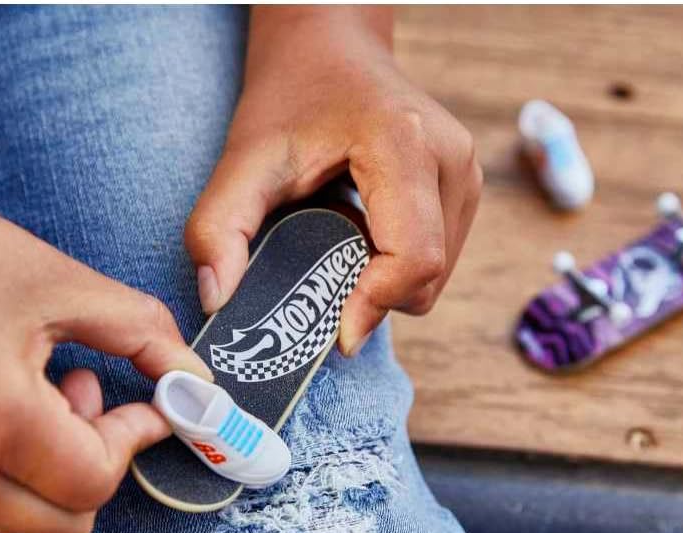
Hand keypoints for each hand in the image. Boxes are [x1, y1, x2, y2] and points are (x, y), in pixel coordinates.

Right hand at [0, 107, 209, 532]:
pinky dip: (12, 470)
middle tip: (88, 394)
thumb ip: (146, 337)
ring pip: (24, 521)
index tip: (149, 400)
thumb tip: (198, 383)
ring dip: (54, 470)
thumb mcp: (64, 283)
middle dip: (97, 465)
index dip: (135, 438)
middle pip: (65, 524)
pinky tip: (2, 400)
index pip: (95, 481)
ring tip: (42, 387)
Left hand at [185, 7, 481, 355]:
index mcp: (405, 145)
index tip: (334, 335)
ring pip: (436, 276)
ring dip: (385, 285)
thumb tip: (216, 299)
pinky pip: (438, 258)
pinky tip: (360, 238)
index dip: (374, 306)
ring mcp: (466, 174)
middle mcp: (452, 160)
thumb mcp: (244, 156)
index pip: (413, 258)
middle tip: (319, 285)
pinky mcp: (465, 187)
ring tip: (337, 250)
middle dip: (373, 298)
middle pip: (427, 277)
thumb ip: (218, 227)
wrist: (331, 48)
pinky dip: (397, 268)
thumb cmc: (290, 95)